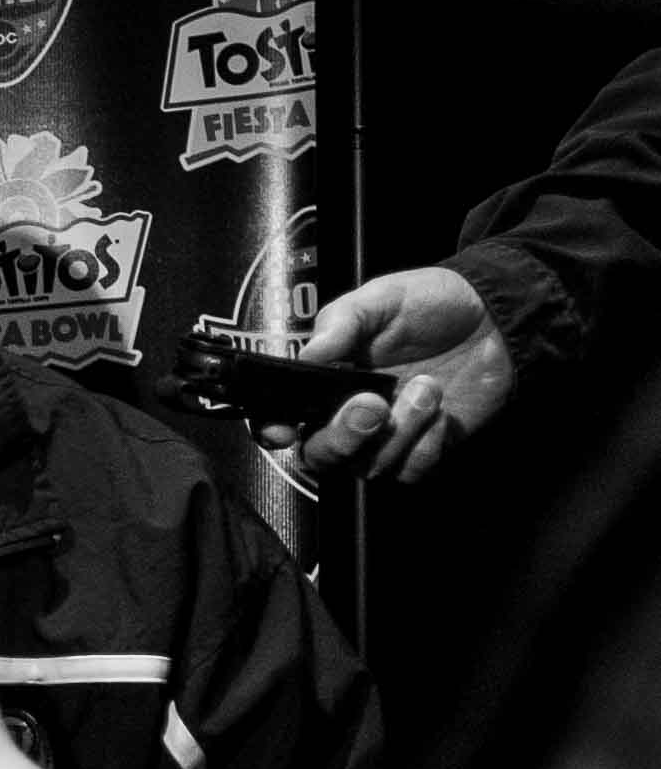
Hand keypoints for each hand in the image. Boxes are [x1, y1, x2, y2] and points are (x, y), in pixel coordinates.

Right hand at [254, 266, 513, 481]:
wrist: (495, 317)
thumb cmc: (433, 303)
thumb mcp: (381, 297)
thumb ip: (340, 321)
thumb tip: (307, 354)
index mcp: (324, 380)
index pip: (280, 415)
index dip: (272, 429)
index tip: (284, 429)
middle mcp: (347, 414)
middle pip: (320, 455)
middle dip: (343, 436)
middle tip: (373, 405)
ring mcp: (385, 438)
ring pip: (368, 466)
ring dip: (400, 430)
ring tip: (428, 386)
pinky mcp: (422, 451)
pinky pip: (410, 470)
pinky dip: (427, 443)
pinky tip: (443, 412)